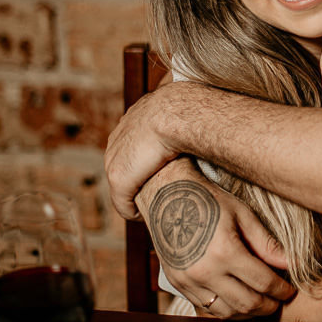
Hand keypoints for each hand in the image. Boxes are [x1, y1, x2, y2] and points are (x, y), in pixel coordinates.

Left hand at [106, 81, 201, 219]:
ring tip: (157, 205)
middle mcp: (118, 137)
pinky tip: (146, 216)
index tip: (164, 168)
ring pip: (123, 185)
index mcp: (133, 118)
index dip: (148, 157)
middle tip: (161, 190)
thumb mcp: (184, 105)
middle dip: (139, 178)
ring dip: (137, 196)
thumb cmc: (189, 108)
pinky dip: (133, 212)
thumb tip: (206, 105)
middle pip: (125, 164)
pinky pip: (123, 203)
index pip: (133, 142)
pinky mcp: (119, 178)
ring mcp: (115, 158)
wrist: (176, 112)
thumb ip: (185, 110)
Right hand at [137, 159, 294, 317]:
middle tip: (279, 301)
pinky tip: (236, 302)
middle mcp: (204, 271)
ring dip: (247, 313)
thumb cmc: (208, 200)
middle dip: (268, 306)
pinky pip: (204, 309)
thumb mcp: (243, 215)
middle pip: (247, 303)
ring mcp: (188, 280)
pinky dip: (224, 310)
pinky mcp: (177, 284)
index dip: (281, 290)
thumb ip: (267, 244)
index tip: (290, 290)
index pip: (263, 283)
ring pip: (225, 313)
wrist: (166, 195)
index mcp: (224, 251)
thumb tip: (292, 264)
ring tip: (260, 303)